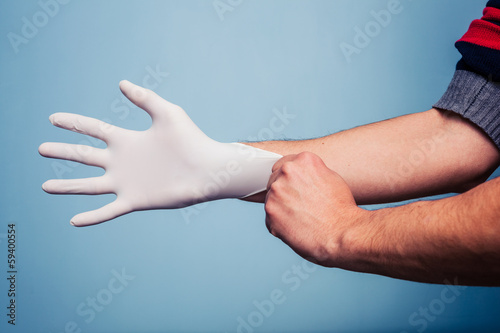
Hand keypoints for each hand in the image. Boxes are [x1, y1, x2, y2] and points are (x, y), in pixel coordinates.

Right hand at [39, 81, 280, 226]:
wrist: (208, 169)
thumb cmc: (192, 140)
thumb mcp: (167, 113)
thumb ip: (145, 99)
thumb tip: (121, 83)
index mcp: (127, 140)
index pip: (93, 130)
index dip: (73, 123)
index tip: (53, 118)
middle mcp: (122, 162)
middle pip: (84, 156)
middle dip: (62, 152)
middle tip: (41, 149)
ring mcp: (127, 182)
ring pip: (89, 185)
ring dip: (67, 186)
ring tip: (45, 187)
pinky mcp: (135, 200)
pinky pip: (108, 210)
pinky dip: (92, 216)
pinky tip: (75, 220)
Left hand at [265, 152, 366, 265]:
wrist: (342, 233)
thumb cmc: (342, 209)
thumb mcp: (331, 178)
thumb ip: (311, 173)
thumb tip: (300, 177)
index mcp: (303, 160)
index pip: (284, 164)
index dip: (290, 179)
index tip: (295, 189)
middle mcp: (286, 171)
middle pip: (275, 180)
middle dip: (284, 193)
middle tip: (301, 207)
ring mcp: (276, 191)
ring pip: (272, 199)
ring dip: (281, 209)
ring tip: (302, 219)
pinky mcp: (270, 212)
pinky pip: (270, 218)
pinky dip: (279, 224)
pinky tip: (296, 228)